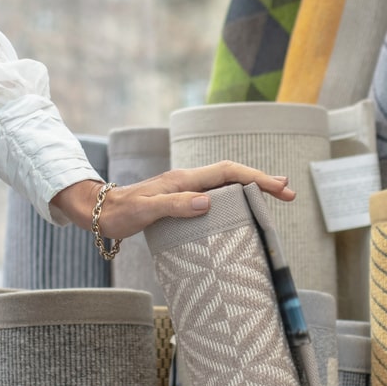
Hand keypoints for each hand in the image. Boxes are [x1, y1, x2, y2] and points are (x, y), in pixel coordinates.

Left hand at [50, 163, 297, 240]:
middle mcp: (188, 181)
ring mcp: (186, 191)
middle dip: (261, 181)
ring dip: (250, 189)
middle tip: (288, 193)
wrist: (98, 212)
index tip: (278, 187)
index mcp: (183, 180)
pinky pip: (216, 197)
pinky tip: (242, 210)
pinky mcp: (182, 202)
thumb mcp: (145, 212)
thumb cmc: (119, 213)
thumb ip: (174, 206)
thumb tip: (207, 203)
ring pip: (226, 185)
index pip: (227, 172)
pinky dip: (235, 199)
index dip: (254, 177)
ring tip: (275, 197)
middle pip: (232, 176)